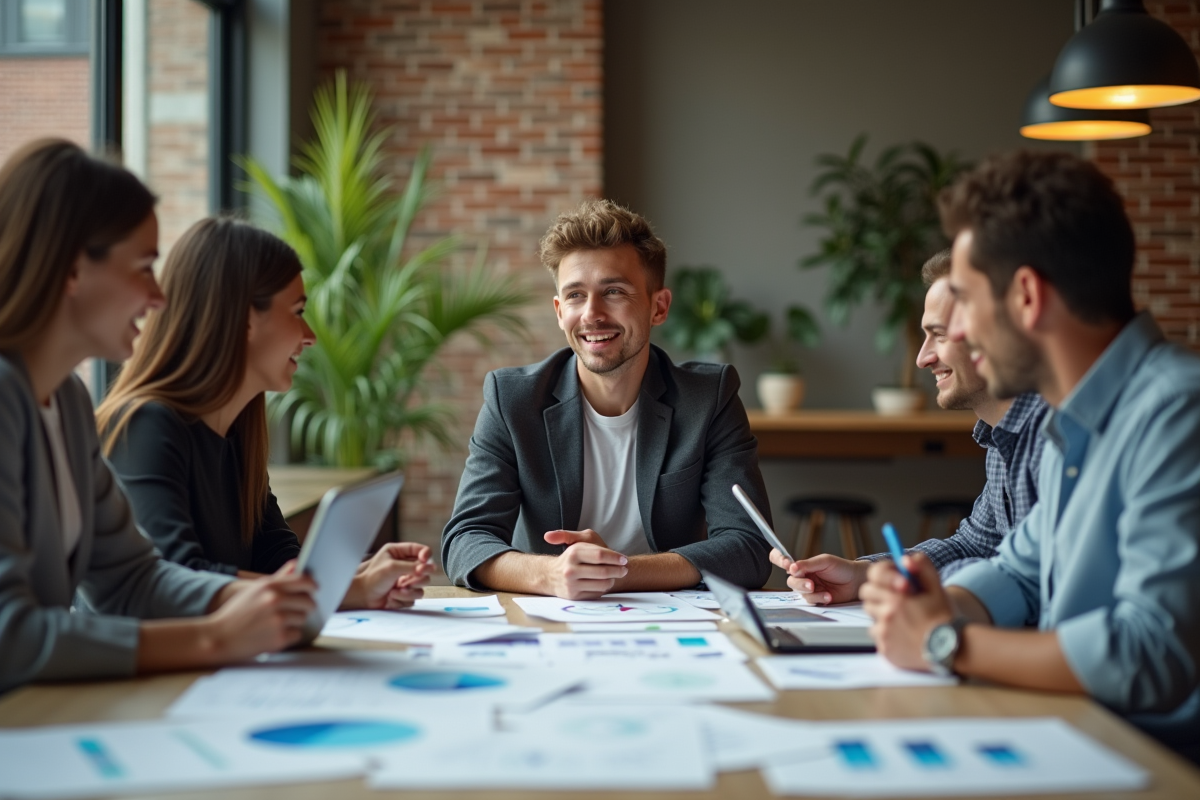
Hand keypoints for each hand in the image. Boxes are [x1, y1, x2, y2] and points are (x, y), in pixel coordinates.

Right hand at [203, 561, 316, 661]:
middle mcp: (275, 600)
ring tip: (277, 623)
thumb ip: (278, 578)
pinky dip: (289, 636)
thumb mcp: (253, 590)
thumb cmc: (235, 613)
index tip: (315, 589)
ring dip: (295, 622)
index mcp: (269, 586)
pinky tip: (274, 635)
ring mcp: (278, 620)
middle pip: (308, 601)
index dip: (313, 585)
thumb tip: (297, 564)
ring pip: (303, 618)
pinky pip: (297, 634)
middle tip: (298, 610)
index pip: (303, 580)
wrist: (216, 638)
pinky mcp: (279, 638)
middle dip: (306, 606)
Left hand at [343, 542, 434, 609]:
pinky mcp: (405, 594)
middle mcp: (404, 566)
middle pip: (426, 570)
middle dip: (418, 577)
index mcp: (399, 553)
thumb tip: (429, 567)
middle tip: (410, 580)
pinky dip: (403, 598)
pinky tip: (392, 597)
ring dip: (409, 590)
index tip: (423, 561)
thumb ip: (412, 566)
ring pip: (421, 586)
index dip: (426, 555)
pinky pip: (414, 598)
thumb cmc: (372, 578)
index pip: (421, 550)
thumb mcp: (392, 567)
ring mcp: (405, 581)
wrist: (362, 597)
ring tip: (395, 591)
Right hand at [542, 530, 626, 598]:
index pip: (600, 555)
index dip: (615, 557)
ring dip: (612, 580)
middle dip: (618, 570)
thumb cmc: (572, 557)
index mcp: (573, 553)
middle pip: (603, 572)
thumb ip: (585, 537)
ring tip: (613, 575)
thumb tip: (598, 550)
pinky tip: (602, 582)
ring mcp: (571, 584)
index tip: (624, 559)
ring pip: (603, 584)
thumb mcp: (578, 541)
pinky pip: (597, 593)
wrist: (552, 575)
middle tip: (624, 569)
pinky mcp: (574, 596)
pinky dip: (603, 588)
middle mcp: (570, 570)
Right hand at [769, 551, 869, 604]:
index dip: (783, 564)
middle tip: (811, 584)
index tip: (788, 566)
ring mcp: (811, 589)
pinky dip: (820, 599)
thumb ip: (807, 564)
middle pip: (793, 582)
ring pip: (802, 594)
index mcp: (805, 566)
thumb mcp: (824, 562)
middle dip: (800, 584)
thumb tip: (792, 567)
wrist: (856, 581)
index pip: (790, 566)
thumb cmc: (841, 568)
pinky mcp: (818, 599)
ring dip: (813, 594)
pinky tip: (829, 597)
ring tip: (826, 593)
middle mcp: (805, 578)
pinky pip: (812, 602)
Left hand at [860, 553, 952, 670]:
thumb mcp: (937, 589)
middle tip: (897, 603)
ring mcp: (884, 634)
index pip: (873, 578)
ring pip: (873, 619)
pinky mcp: (885, 650)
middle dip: (880, 597)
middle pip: (868, 599)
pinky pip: (878, 637)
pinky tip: (905, 635)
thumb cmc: (944, 619)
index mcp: (897, 598)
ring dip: (884, 617)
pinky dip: (888, 635)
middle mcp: (886, 615)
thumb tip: (905, 559)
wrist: (952, 650)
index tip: (893, 583)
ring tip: (904, 621)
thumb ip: (922, 568)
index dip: (882, 578)